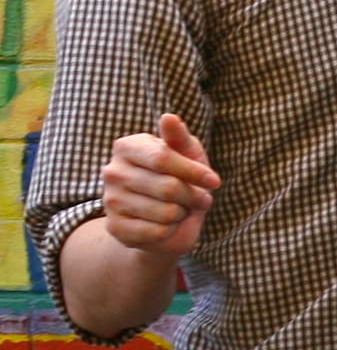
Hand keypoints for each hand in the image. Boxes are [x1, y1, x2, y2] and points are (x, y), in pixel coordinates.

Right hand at [98, 111, 218, 259]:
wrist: (165, 219)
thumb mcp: (187, 154)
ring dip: (183, 213)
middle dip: (194, 196)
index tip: (214, 181)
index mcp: (127, 147)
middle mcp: (113, 172)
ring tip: (179, 209)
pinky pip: (158, 232)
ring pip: (167, 212)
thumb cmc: (179, 178)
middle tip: (198, 198)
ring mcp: (110, 200)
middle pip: (168, 187)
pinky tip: (165, 225)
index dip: (194, 172)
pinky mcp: (115, 227)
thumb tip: (169, 117)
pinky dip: (171, 231)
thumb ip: (179, 137)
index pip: (162, 158)